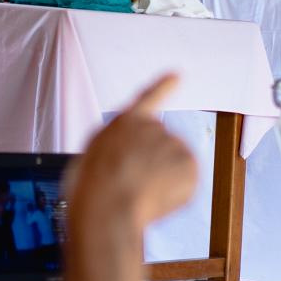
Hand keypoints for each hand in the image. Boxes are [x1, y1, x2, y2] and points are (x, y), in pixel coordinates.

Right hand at [66, 75, 196, 231]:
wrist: (108, 205)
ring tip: (140, 193)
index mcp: (123, 124)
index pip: (147, 99)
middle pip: (160, 148)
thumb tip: (132, 168)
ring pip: (174, 166)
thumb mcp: (92, 159)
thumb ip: (116, 153)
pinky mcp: (189, 162)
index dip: (163, 87)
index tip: (177, 76)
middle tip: (131, 185)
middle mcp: (151, 126)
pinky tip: (157, 198)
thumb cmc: (92, 189)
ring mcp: (172, 142)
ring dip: (163, 180)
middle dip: (152, 166)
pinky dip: (176, 193)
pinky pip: (186, 182)